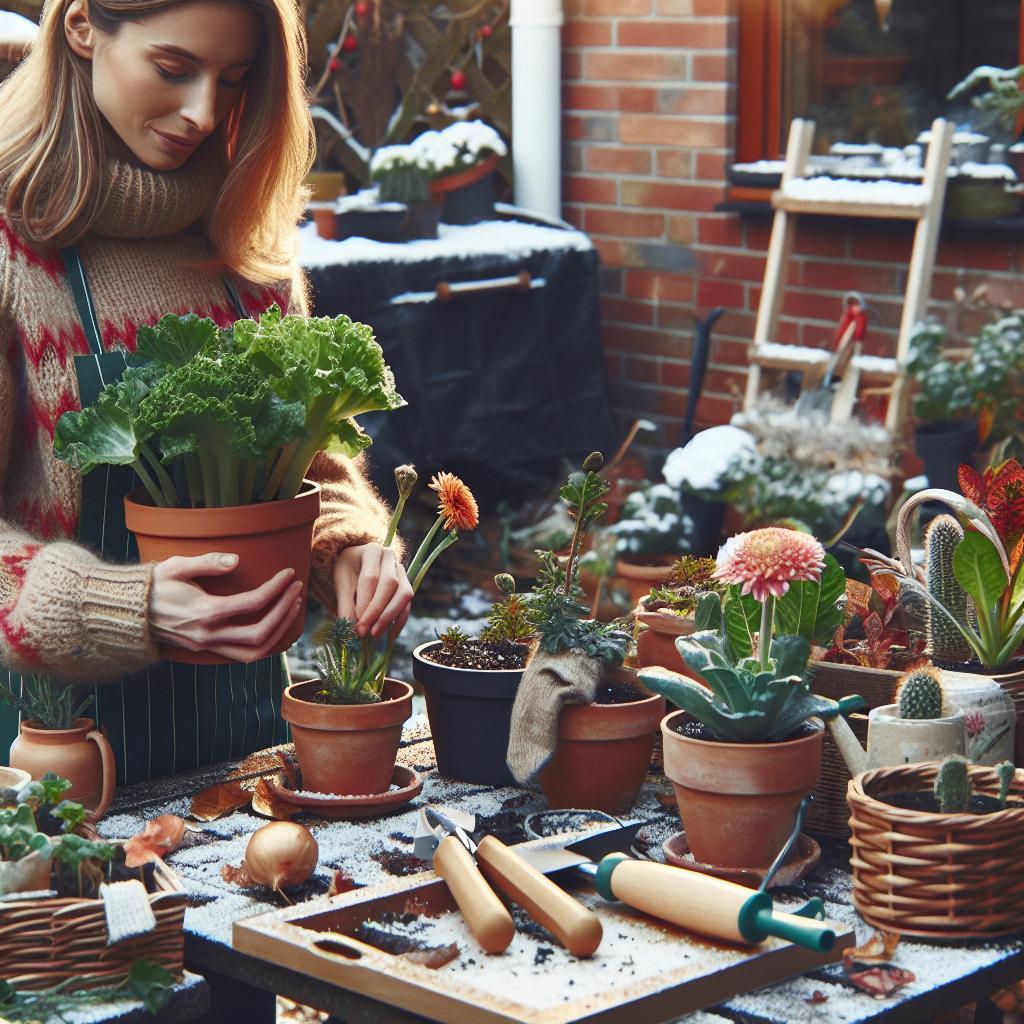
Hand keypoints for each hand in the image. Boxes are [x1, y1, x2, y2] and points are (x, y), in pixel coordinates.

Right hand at [150, 553, 302, 662]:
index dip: (277, 587)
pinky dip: (265, 643)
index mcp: (205, 612)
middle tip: (297, 590)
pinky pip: (244, 655)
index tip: (289, 573)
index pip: (254, 603)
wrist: (128, 613)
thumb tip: (236, 560)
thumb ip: (207, 562)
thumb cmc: (153, 585)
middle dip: (285, 612)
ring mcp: (208, 646)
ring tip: (292, 607)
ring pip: (255, 652)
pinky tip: (276, 624)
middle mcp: (209, 634)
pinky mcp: (207, 649)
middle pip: (261, 633)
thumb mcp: (176, 565)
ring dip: (280, 632)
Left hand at [333, 543, 413, 638]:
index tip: (357, 624)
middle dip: (378, 611)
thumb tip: (351, 630)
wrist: (357, 564)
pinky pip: (407, 604)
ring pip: (404, 594)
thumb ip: (345, 605)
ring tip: (375, 634)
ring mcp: (402, 571)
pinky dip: (400, 620)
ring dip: (390, 616)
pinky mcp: (407, 585)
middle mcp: (391, 558)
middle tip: (365, 631)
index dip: (365, 603)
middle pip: (391, 585)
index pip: (370, 578)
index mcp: (372, 551)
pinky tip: (389, 635)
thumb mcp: (341, 583)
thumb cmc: (348, 571)